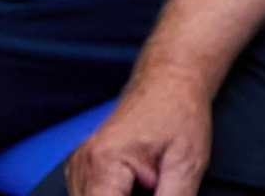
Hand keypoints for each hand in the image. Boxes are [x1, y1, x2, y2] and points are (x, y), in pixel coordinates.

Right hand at [64, 78, 213, 195]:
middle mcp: (82, 165)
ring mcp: (78, 166)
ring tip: (151, 182)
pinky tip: (135, 188)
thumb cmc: (180, 114)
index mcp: (104, 164)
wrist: (170, 81)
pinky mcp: (82, 168)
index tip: (154, 195)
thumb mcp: (186, 164)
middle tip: (156, 187)